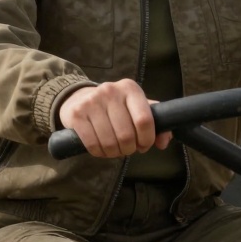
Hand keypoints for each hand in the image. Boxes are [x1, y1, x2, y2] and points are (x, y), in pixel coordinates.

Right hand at [57, 79, 173, 158]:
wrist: (79, 98)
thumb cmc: (114, 107)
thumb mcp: (136, 108)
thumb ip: (156, 123)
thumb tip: (163, 142)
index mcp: (130, 88)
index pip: (144, 120)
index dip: (146, 139)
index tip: (143, 145)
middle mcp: (111, 91)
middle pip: (127, 135)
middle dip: (129, 149)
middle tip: (127, 148)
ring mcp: (92, 101)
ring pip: (110, 142)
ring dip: (114, 153)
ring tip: (114, 148)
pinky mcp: (77, 114)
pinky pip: (93, 144)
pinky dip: (99, 153)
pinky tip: (101, 148)